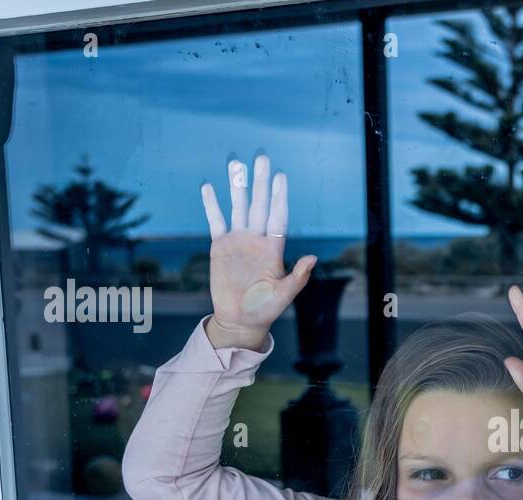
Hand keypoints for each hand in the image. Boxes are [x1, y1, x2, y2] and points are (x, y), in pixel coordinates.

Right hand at [200, 155, 316, 348]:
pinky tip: (209, 187)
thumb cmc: (265, 310)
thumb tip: (313, 258)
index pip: (278, 216)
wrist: (240, 320)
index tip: (281, 176)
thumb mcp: (284, 295)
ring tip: (235, 163)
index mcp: (273, 249)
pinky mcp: (219, 247)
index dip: (279, 197)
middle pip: (259, 204)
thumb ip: (297, 277)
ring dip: (236, 186)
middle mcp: (256, 240)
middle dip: (260, 182)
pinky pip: (215, 221)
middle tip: (262, 157)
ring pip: (237, 207)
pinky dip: (211, 205)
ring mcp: (238, 241)